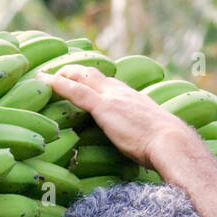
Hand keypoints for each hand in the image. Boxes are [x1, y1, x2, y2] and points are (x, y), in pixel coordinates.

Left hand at [36, 65, 194, 169]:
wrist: (171, 142)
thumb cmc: (165, 145)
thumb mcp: (152, 134)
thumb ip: (143, 133)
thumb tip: (144, 145)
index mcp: (134, 98)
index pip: (110, 82)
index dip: (94, 79)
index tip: (83, 78)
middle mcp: (122, 92)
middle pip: (95, 74)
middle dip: (76, 71)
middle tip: (60, 72)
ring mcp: (112, 97)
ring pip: (82, 78)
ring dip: (63, 75)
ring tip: (45, 76)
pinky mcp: (103, 107)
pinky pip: (76, 92)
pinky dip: (59, 85)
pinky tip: (46, 82)